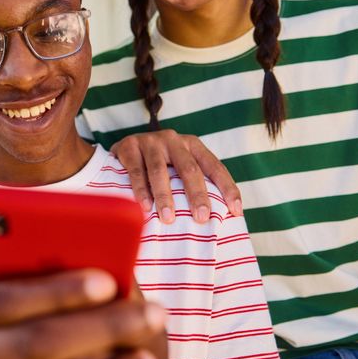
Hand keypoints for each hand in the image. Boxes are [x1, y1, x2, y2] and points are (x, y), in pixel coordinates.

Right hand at [112, 129, 241, 223]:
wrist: (122, 150)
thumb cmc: (156, 166)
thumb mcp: (177, 168)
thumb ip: (192, 184)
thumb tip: (218, 218)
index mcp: (191, 145)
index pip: (214, 166)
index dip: (227, 188)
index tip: (235, 211)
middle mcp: (173, 140)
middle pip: (189, 168)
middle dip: (197, 194)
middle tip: (201, 217)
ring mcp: (150, 141)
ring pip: (160, 171)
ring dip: (165, 196)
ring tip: (168, 218)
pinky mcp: (129, 147)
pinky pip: (136, 172)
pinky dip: (141, 191)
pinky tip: (145, 207)